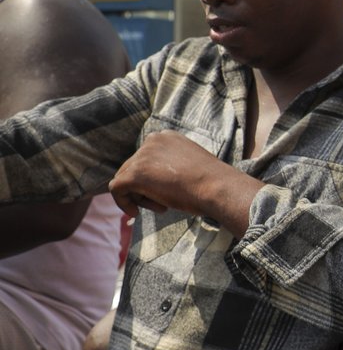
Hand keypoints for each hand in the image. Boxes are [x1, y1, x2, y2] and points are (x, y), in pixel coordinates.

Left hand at [108, 131, 256, 226]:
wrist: (217, 187)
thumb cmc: (211, 182)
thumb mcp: (189, 165)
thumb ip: (170, 165)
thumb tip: (155, 179)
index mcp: (166, 137)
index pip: (145, 157)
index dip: (151, 178)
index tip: (164, 191)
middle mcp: (152, 141)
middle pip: (132, 168)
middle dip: (144, 188)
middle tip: (163, 204)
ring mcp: (142, 157)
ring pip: (125, 179)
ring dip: (139, 197)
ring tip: (162, 207)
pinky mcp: (135, 174)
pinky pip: (116, 189)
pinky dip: (123, 202)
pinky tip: (135, 212)